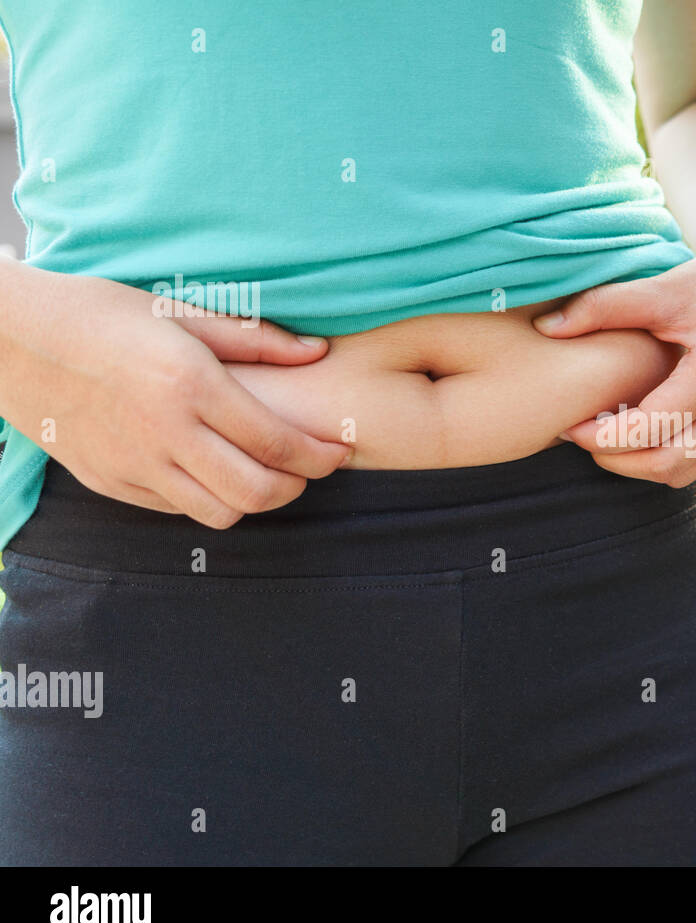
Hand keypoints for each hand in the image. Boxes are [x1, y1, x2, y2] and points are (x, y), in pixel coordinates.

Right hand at [0, 264, 350, 527]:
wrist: (10, 339)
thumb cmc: (102, 314)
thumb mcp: (180, 313)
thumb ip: (255, 339)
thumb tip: (318, 352)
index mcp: (189, 385)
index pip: (278, 443)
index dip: (320, 457)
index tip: (340, 452)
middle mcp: (164, 432)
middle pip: (256, 493)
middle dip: (296, 488)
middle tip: (308, 470)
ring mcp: (134, 464)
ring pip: (218, 513)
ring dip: (253, 500)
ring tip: (264, 473)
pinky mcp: (109, 482)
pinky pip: (176, 509)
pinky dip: (206, 499)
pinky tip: (213, 470)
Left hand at [532, 224, 695, 485]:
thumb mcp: (658, 287)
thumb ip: (600, 307)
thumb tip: (544, 329)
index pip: (653, 426)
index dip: (604, 436)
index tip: (569, 426)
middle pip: (668, 461)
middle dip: (617, 459)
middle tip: (580, 438)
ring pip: (684, 471)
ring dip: (639, 465)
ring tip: (604, 438)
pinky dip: (664, 458)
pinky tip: (636, 433)